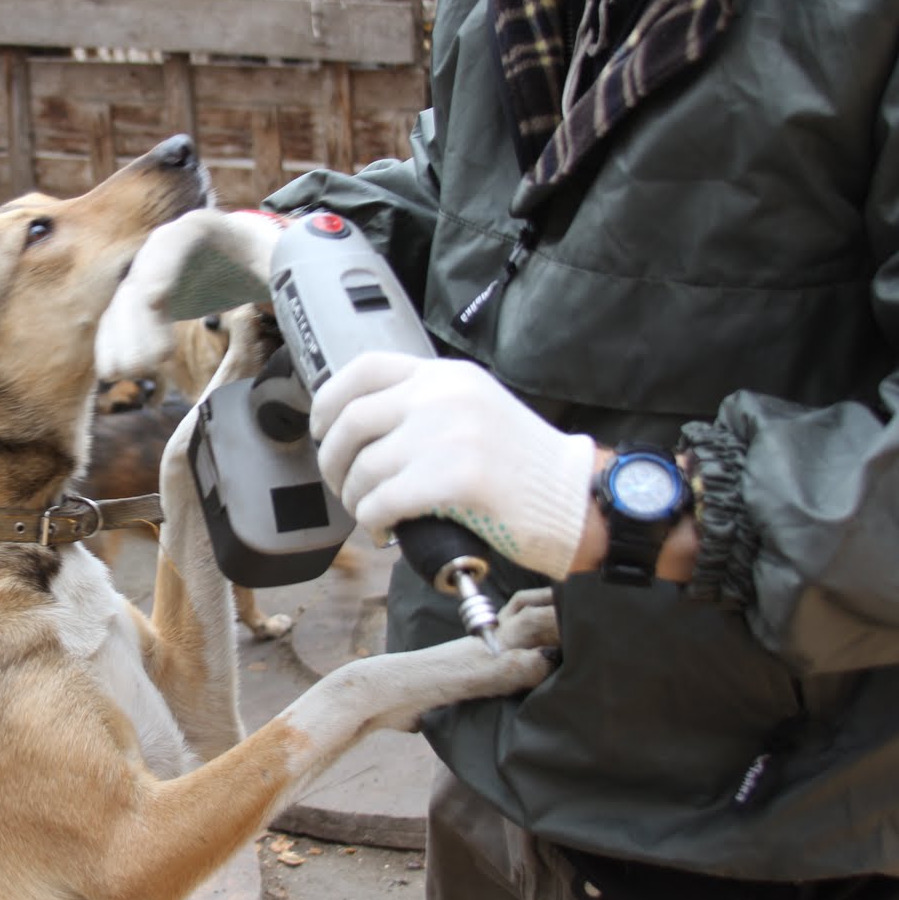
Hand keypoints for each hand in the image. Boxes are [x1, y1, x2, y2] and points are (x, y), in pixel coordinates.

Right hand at [96, 208, 286, 381]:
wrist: (246, 256)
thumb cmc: (267, 258)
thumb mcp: (282, 261)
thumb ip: (290, 272)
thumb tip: (308, 294)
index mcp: (200, 230)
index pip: (172, 245)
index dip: (160, 273)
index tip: (154, 303)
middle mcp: (165, 248)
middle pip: (140, 280)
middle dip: (137, 322)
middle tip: (149, 364)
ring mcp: (149, 271)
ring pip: (123, 302)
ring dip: (119, 338)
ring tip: (125, 374)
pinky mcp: (142, 297)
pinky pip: (120, 318)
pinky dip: (113, 343)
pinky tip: (112, 371)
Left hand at [310, 352, 596, 580]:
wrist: (576, 498)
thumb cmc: (523, 466)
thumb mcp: (474, 408)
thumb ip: (424, 405)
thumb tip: (357, 430)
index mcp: (444, 375)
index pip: (362, 369)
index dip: (328, 402)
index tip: (322, 431)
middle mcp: (442, 396)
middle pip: (350, 422)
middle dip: (333, 462)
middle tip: (343, 486)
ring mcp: (448, 435)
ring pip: (363, 468)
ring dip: (355, 499)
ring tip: (370, 514)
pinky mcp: (454, 479)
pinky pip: (381, 502)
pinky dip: (372, 521)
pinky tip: (384, 530)